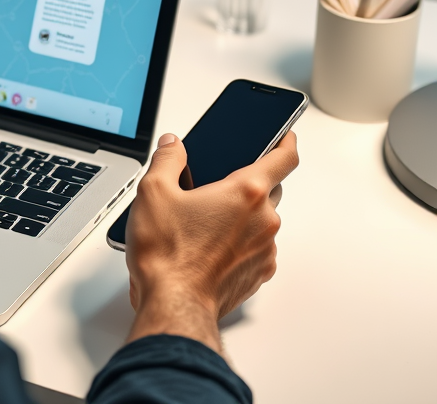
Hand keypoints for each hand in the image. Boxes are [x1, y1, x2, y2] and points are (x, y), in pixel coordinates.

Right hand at [124, 131, 298, 353]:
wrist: (174, 304)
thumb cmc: (168, 254)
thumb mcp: (153, 192)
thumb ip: (166, 159)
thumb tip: (172, 145)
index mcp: (245, 192)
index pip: (283, 158)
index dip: (286, 141)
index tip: (285, 135)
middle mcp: (264, 220)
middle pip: (269, 189)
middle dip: (246, 184)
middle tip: (215, 187)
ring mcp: (265, 249)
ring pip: (260, 221)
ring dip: (240, 217)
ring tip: (202, 223)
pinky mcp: (259, 273)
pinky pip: (256, 247)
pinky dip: (239, 242)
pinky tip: (208, 246)